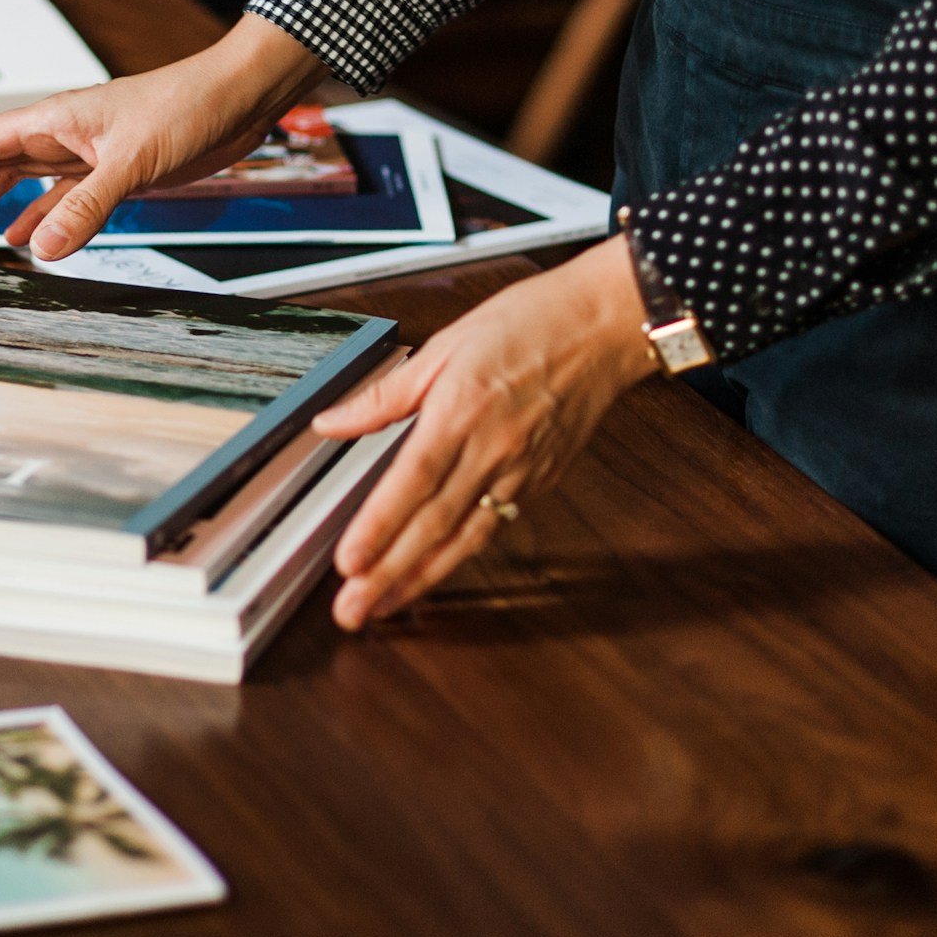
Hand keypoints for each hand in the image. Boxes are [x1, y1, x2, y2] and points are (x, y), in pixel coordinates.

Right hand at [0, 15, 326, 259]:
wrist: (238, 97)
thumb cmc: (188, 106)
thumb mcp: (133, 162)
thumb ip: (87, 207)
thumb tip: (42, 251)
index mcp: (53, 119)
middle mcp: (61, 133)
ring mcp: (86, 151)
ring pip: (18, 180)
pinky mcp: (113, 169)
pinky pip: (59, 195)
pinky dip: (36, 217)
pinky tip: (26, 240)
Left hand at [312, 236, 656, 628]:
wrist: (603, 329)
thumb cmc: (528, 325)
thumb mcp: (444, 346)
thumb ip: (385, 396)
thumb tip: (333, 421)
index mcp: (461, 413)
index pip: (413, 482)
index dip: (379, 527)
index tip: (349, 562)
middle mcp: (492, 451)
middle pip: (434, 525)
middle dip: (389, 574)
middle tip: (353, 610)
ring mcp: (519, 472)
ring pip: (465, 539)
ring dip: (421, 578)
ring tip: (384, 608)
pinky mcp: (538, 482)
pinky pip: (492, 527)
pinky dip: (460, 557)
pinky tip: (432, 574)